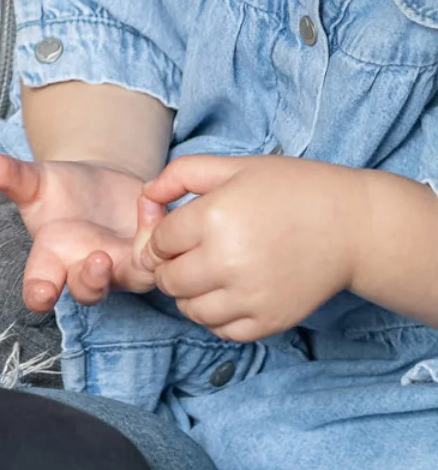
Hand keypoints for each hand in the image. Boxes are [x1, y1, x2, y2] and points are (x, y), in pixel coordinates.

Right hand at [0, 153, 156, 309]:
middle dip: (92, 281)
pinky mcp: (151, 254)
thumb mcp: (36, 182)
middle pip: (88, 291)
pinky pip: (160, 251)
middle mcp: (85, 270)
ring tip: (139, 232)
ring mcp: (122, 267)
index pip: (39, 286)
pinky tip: (148, 200)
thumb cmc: (60, 191)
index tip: (42, 294)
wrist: (101, 189)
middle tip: (98, 260)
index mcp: (51, 259)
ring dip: (136, 263)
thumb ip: (14, 177)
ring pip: (132, 279)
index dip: (40, 293)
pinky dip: (156, 226)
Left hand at [136, 154, 361, 342]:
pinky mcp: (270, 321)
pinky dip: (215, 316)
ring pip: (189, 309)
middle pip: (167, 279)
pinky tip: (227, 294)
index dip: (161, 236)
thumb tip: (145, 197)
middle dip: (169, 265)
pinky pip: (221, 331)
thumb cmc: (292, 190)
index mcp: (213, 219)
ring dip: (189, 293)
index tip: (179, 229)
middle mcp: (227, 262)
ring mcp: (250, 297)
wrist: (353, 227)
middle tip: (190, 252)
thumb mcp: (232, 167)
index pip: (157, 243)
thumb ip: (179, 175)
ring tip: (209, 273)